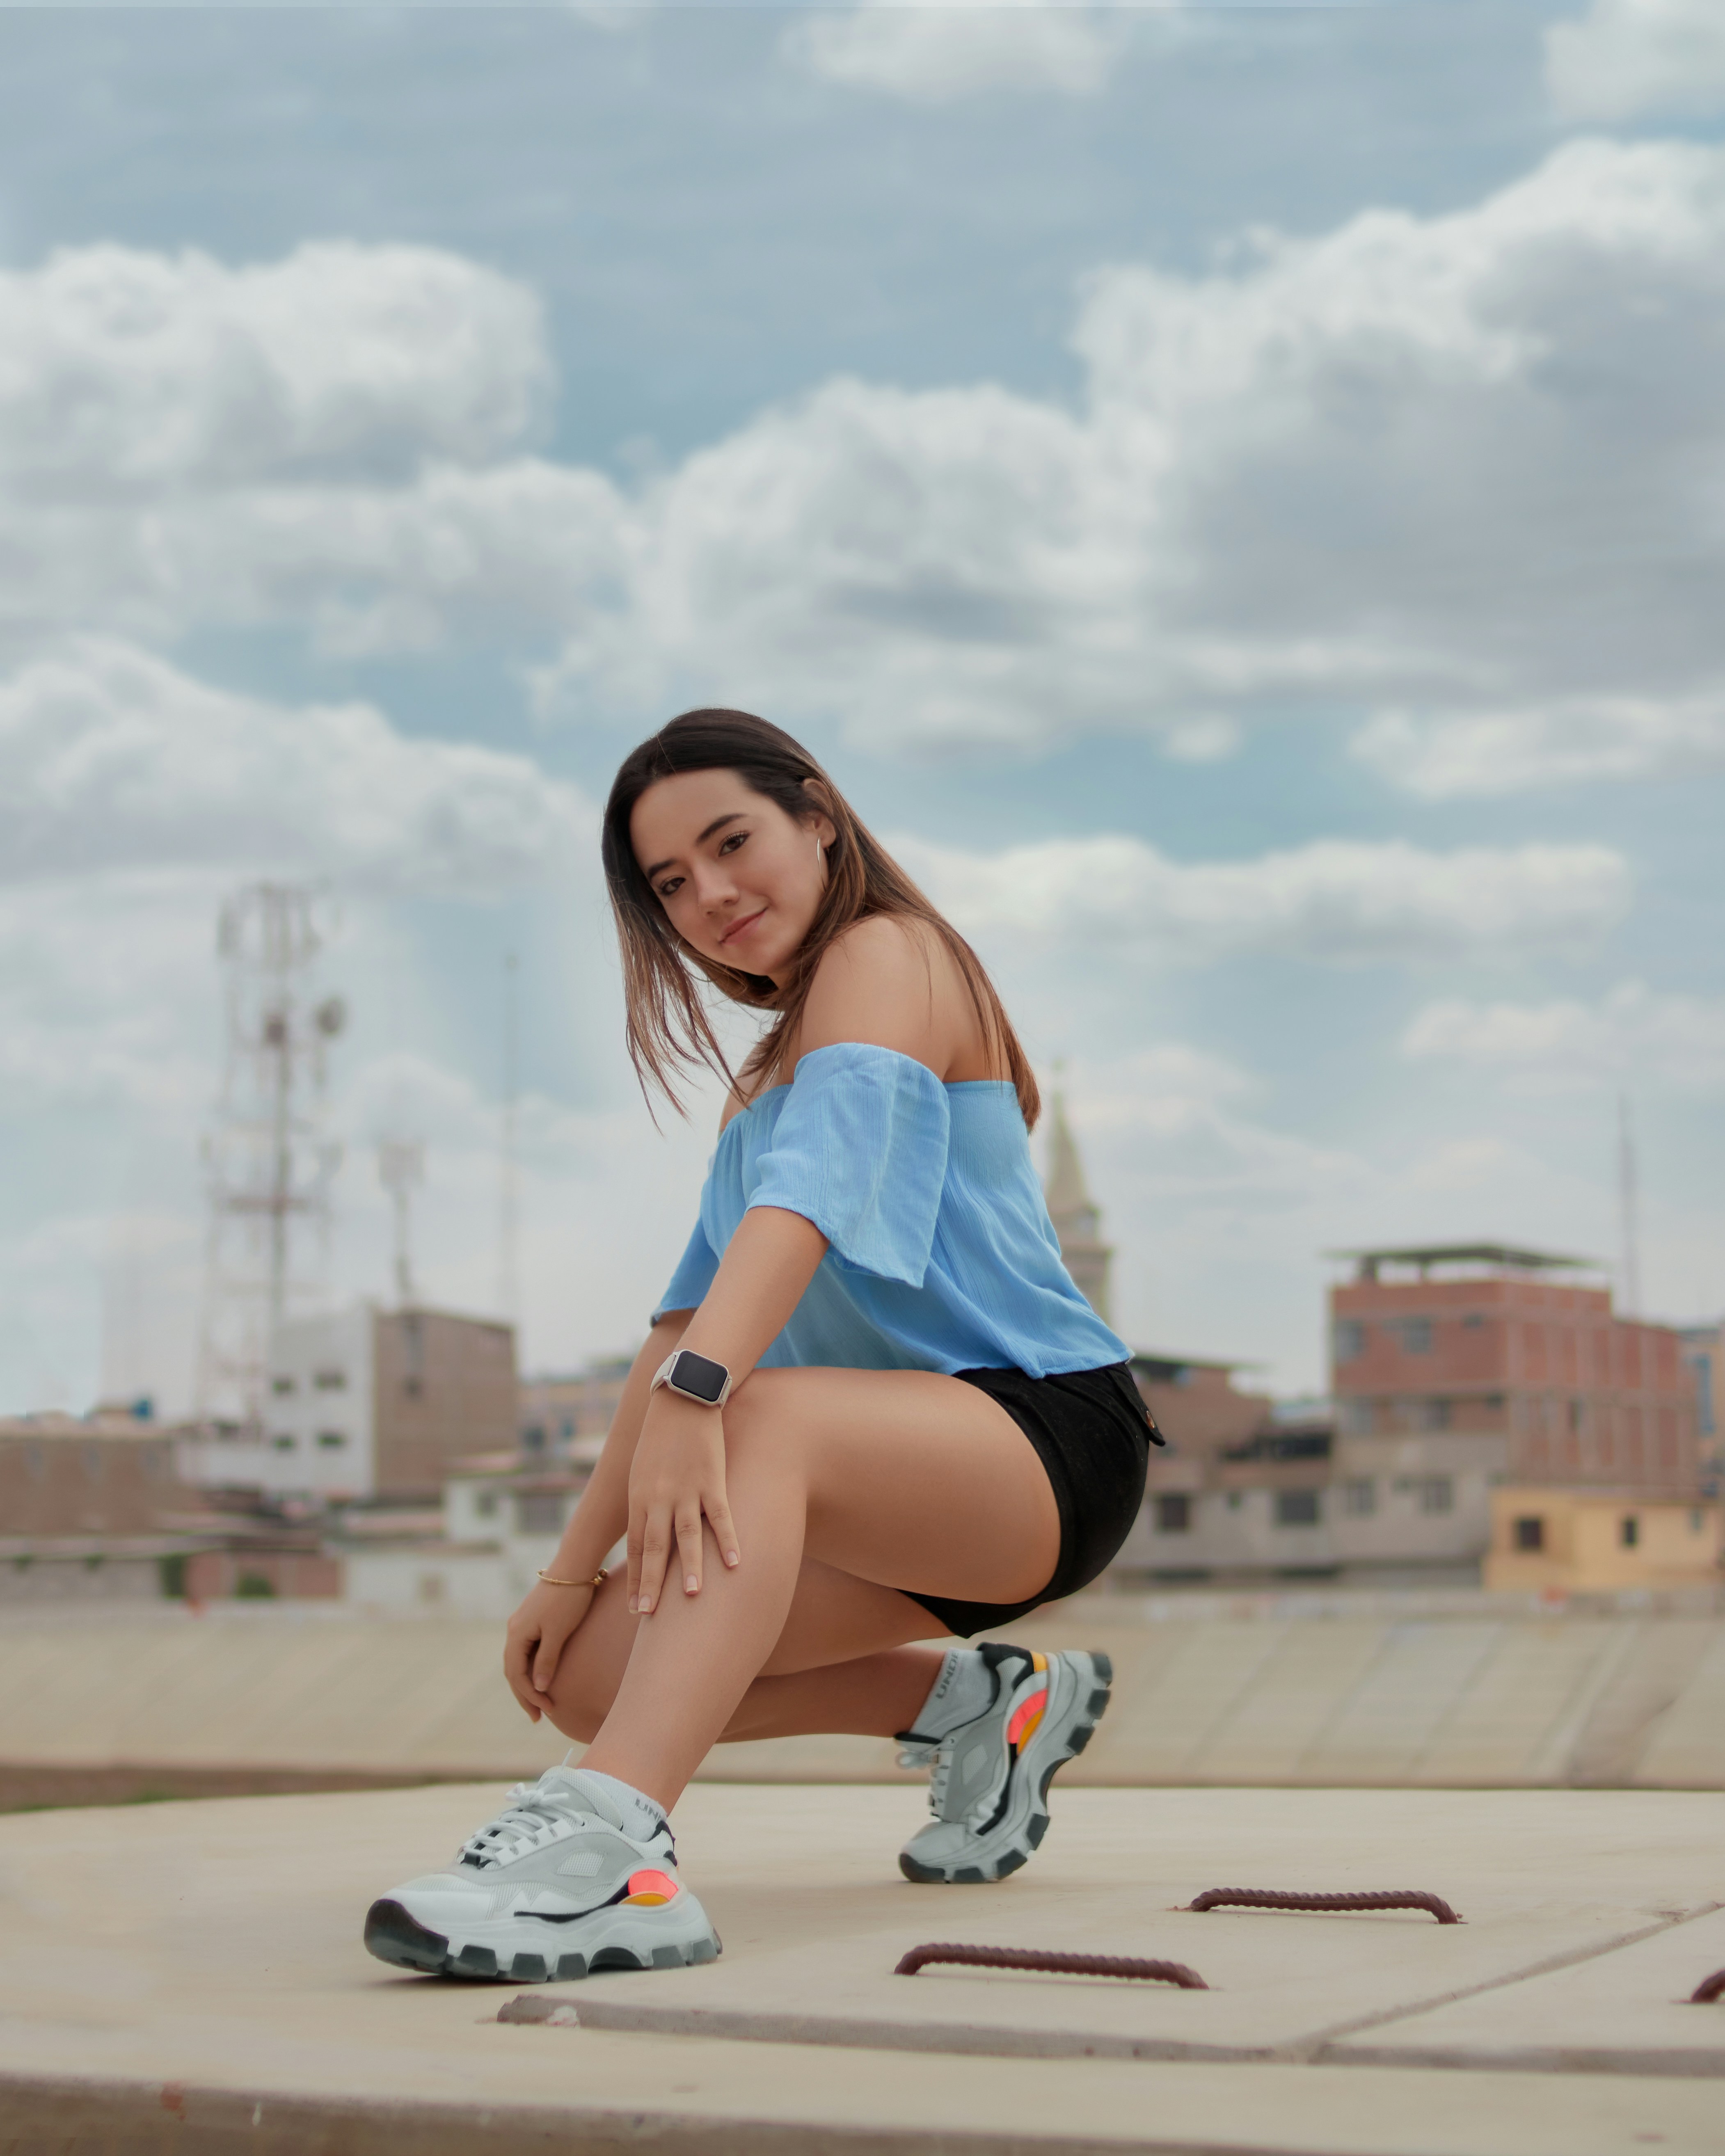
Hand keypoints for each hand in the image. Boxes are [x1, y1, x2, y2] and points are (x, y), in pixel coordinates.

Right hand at [503, 1578, 595, 1720]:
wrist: (575, 1566)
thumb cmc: (568, 1599)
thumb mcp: (558, 1633)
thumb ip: (547, 1660)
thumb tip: (538, 1687)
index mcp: (517, 1634)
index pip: (517, 1675)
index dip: (529, 1696)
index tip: (546, 1712)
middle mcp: (514, 1628)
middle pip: (514, 1670)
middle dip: (525, 1695)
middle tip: (538, 1717)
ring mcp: (523, 1622)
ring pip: (519, 1660)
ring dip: (528, 1682)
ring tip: (539, 1702)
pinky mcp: (533, 1618)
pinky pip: (527, 1650)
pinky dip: (532, 1667)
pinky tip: (541, 1676)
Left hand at [627, 1391, 740, 1614]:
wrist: (682, 1397)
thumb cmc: (661, 1434)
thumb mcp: (641, 1469)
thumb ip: (644, 1501)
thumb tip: (644, 1529)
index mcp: (640, 1497)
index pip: (636, 1546)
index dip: (636, 1578)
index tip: (635, 1608)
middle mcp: (659, 1498)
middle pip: (654, 1548)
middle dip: (651, 1583)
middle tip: (649, 1615)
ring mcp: (686, 1490)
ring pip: (686, 1535)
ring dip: (690, 1567)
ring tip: (693, 1596)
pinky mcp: (711, 1479)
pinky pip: (721, 1516)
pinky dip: (728, 1540)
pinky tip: (735, 1563)